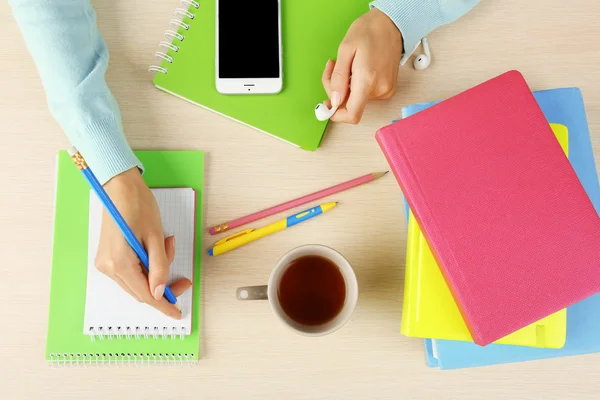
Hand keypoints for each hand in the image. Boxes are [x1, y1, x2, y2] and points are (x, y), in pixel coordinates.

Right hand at [94, 167, 191, 318]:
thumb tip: (159, 293)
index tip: (177, 313)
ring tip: (167, 246)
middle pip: (140, 291)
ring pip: (137, 281)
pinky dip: (148, 264)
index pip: (145, 295)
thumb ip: (159, 267)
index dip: (163, 306)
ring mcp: (106, 262)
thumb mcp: (155, 238)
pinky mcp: (108, 256)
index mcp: (119, 264)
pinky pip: (132, 270)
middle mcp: (108, 267)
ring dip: (157, 271)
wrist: (119, 186)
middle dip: (164, 287)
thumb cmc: (138, 206)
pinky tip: (157, 247)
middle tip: (184, 279)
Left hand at [321, 8, 402, 123]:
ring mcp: (385, 91)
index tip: (328, 106)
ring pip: (356, 99)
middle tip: (332, 67)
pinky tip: (355, 69)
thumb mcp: (345, 49)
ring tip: (345, 64)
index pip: (352, 114)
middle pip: (350, 104)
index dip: (337, 115)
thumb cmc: (368, 31)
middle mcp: (379, 89)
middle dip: (336, 90)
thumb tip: (334, 101)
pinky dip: (355, 85)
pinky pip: (365, 94)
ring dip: (345, 86)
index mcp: (367, 80)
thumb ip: (338, 78)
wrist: (391, 24)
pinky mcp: (387, 89)